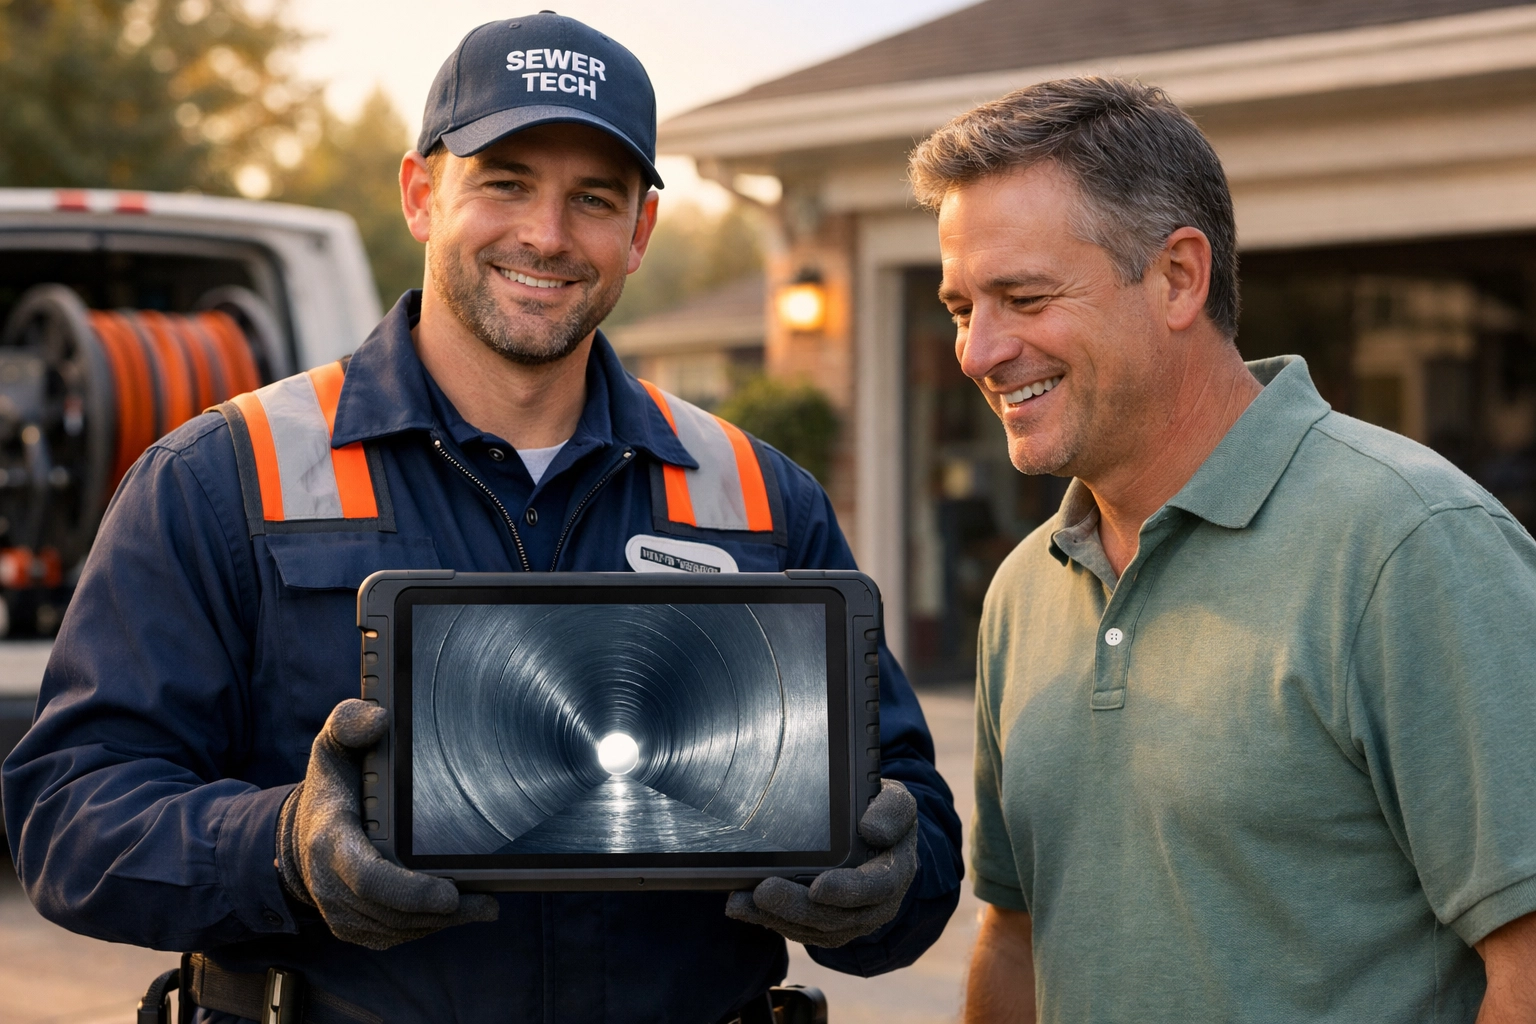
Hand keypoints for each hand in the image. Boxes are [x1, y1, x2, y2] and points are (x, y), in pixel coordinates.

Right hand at [276, 699, 498, 949]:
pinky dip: (430, 928)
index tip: (448, 893)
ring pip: (398, 929)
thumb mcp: (332, 745)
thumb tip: (380, 719)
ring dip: (441, 923)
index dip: (408, 892)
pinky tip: (463, 913)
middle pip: (391, 912)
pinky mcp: (357, 929)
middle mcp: (331, 886)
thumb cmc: (331, 786)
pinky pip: (396, 936)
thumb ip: (349, 722)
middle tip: (485, 901)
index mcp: (329, 841)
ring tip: (483, 906)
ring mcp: (342, 913)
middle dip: (438, 913)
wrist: (302, 835)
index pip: (367, 878)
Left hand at [726, 778, 918, 947]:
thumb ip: (891, 810)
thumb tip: (872, 829)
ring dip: (777, 917)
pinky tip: (744, 906)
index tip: (817, 887)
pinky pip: (800, 930)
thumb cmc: (882, 815)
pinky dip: (770, 920)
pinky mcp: (826, 924)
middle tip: (763, 892)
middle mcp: (876, 905)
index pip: (876, 888)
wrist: (876, 835)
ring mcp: (850, 919)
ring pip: (814, 929)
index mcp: (895, 872)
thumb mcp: (895, 801)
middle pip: (837, 916)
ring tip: (743, 901)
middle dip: (797, 907)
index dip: (847, 890)